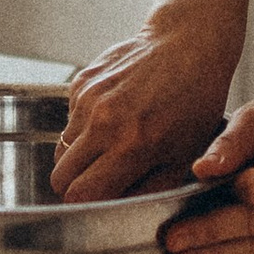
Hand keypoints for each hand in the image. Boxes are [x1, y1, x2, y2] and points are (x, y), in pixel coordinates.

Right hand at [52, 5, 241, 200]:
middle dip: (75, 186)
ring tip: (110, 146)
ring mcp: (87, 99)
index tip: (100, 203)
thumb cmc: (194, 101)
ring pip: (60, 149)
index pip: (80, 194)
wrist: (187, 43)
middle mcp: (102, 121)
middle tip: (99, 181)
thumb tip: (119, 210)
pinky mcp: (80, 82)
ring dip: (79, 157)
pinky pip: (68, 121)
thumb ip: (148, 189)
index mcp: (131, 145)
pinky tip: (112, 117)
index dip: (86, 206)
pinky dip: (83, 128)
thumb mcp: (184, 155)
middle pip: (59, 177)